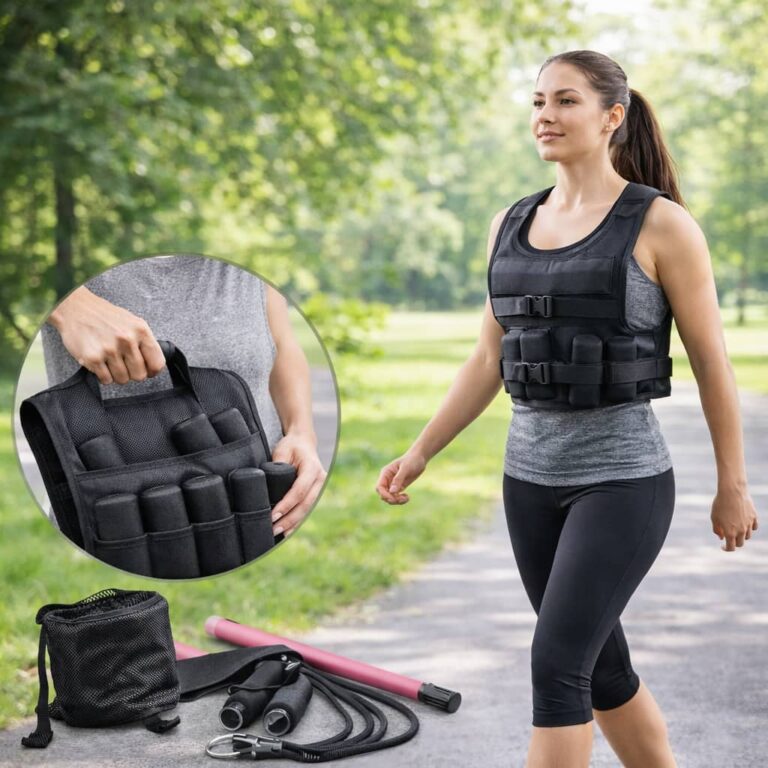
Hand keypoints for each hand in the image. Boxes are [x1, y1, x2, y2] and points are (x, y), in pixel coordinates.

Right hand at [48, 286, 165, 384]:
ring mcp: (109, 349)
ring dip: (117, 374)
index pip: (157, 363)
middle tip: (124, 364)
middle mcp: (127, 339)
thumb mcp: (133, 323)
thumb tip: (153, 365)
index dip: (152, 371)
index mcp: (141, 330)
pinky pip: (106, 380)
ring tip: (110, 361)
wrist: (76, 308)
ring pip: (123, 379)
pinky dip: (103, 376)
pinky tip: (100, 363)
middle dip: (132, 373)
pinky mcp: (93, 358)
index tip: (147, 371)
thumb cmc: (106, 317)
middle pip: (140, 375)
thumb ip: (145, 342)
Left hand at [269, 431, 325, 537]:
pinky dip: (298, 520)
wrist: (303, 442)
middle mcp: (320, 479)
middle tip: (274, 530)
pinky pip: (307, 509)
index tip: (273, 516)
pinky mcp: (317, 493)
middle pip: (305, 504)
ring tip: (280, 534)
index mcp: (312, 467)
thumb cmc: (290, 446)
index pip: (299, 491)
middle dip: (289, 519)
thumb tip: (269, 488)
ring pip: (308, 509)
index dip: (287, 505)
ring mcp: (321, 487)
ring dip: (294, 524)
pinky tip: (288, 531)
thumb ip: (277, 467)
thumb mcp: (282, 452)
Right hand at [375, 450, 426, 504]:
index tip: (393, 498)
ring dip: (396, 501)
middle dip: (391, 499)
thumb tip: (392, 491)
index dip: (384, 494)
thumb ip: (398, 479)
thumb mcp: (406, 468)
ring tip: (406, 498)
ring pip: (389, 497)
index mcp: (385, 473)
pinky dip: (400, 500)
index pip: (379, 487)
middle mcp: (387, 479)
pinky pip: (396, 497)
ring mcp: (393, 484)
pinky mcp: (399, 487)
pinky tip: (407, 497)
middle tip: (402, 499)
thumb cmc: (412, 460)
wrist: (419, 458)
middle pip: (383, 494)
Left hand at [711, 485, 758, 550]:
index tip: (722, 546)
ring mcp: (749, 524)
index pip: (731, 548)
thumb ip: (717, 529)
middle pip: (740, 543)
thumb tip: (721, 538)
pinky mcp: (754, 517)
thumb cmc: (720, 504)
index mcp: (730, 532)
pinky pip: (754, 527)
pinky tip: (744, 523)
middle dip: (734, 542)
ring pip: (748, 536)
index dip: (726, 549)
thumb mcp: (714, 517)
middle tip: (729, 536)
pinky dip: (749, 527)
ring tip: (735, 527)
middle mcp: (741, 530)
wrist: (732, 491)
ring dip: (742, 535)